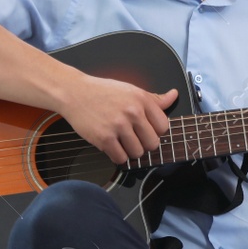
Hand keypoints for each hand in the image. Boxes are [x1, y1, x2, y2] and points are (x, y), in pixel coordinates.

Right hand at [59, 74, 176, 163]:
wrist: (74, 92)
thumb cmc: (103, 92)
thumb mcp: (131, 90)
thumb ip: (154, 98)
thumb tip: (174, 96)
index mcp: (142, 99)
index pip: (163, 126)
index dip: (155, 131)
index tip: (145, 130)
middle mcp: (132, 112)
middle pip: (152, 143)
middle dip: (144, 144)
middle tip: (133, 138)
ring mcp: (118, 126)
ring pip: (137, 153)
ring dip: (130, 151)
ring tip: (121, 142)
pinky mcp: (104, 138)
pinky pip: (120, 158)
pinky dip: (117, 156)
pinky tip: (112, 146)